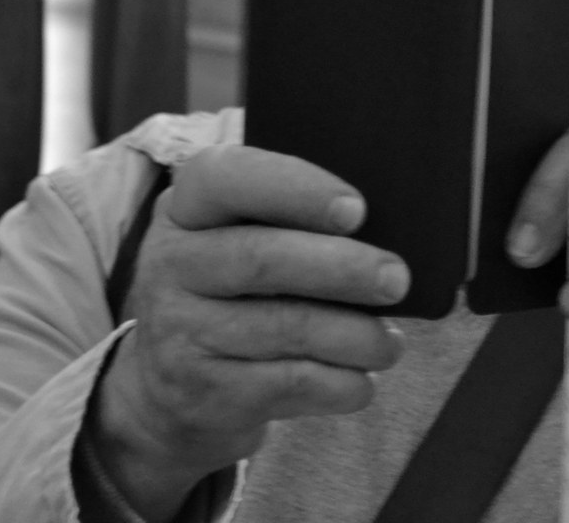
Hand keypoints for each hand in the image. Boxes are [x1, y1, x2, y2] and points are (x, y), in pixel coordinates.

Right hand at [88, 145, 408, 521]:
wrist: (171, 386)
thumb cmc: (239, 289)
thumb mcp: (244, 237)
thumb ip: (297, 221)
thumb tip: (394, 231)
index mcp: (188, 206)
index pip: (227, 178)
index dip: (295, 189)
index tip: (356, 209)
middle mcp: (171, 263)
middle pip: (262, 259)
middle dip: (342, 268)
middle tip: (397, 279)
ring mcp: (179, 331)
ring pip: (285, 327)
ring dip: (354, 336)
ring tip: (390, 343)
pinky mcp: (200, 391)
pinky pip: (287, 384)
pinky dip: (340, 384)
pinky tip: (362, 381)